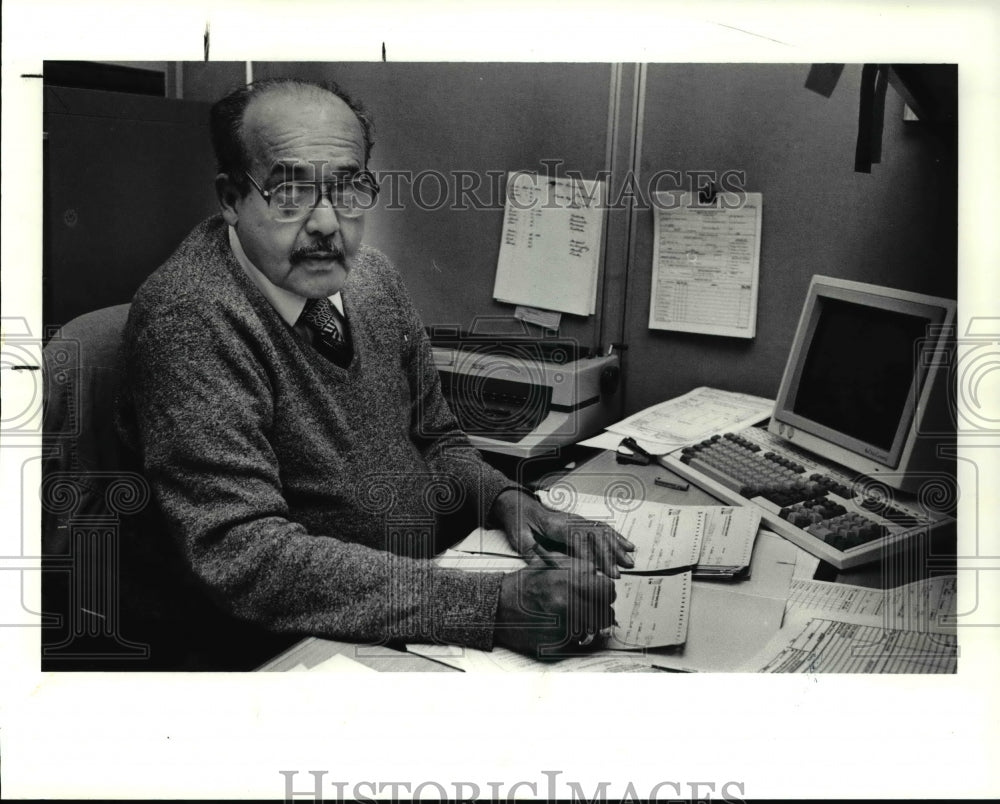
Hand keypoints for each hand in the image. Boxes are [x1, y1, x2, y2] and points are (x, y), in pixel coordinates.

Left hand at [491, 490, 634, 577]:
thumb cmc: (519, 521)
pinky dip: (616, 537)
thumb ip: (532, 553)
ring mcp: (577, 520)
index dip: (589, 556)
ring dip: (616, 547)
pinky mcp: (580, 523)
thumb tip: (545, 567)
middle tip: (617, 574)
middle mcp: (570, 521)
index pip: (578, 539)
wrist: (519, 504)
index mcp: (555, 525)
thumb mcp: (519, 537)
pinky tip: (627, 545)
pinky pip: (602, 529)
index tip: (597, 572)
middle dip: (608, 556)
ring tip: (629, 561)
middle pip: (595, 536)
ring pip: (602, 532)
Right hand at [493, 558, 615, 657]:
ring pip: (597, 627)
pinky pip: (580, 638)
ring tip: (578, 616)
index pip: (607, 587)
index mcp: (568, 579)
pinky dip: (576, 633)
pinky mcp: (559, 641)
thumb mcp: (548, 565)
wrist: (497, 608)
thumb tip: (596, 574)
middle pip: (606, 609)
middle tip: (593, 605)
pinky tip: (564, 625)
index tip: (598, 590)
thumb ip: (576, 567)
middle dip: (601, 607)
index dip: (603, 588)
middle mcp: (569, 601)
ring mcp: (564, 623)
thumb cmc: (520, 586)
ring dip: (592, 622)